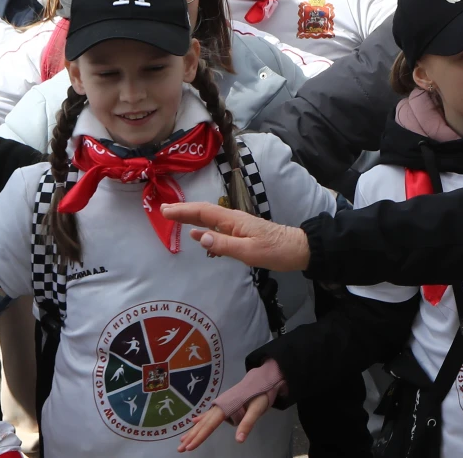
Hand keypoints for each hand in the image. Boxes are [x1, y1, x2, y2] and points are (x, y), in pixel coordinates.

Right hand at [159, 202, 310, 271]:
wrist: (298, 249)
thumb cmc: (275, 251)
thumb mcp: (249, 251)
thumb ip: (224, 244)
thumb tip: (198, 237)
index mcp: (234, 221)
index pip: (204, 212)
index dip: (183, 210)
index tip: (165, 209)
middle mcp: (234, 219)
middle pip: (205, 212)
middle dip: (184, 210)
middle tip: (163, 210)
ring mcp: (239, 226)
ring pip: (210, 218)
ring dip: (191, 217)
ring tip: (174, 217)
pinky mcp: (242, 233)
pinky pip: (217, 227)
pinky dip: (203, 226)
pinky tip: (197, 233)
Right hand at [177, 395, 269, 450]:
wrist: (265, 377)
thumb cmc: (261, 392)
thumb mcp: (258, 408)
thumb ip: (247, 423)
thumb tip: (239, 440)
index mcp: (226, 407)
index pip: (210, 425)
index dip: (199, 437)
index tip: (189, 447)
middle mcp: (220, 406)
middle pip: (203, 424)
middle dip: (191, 436)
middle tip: (180, 449)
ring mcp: (221, 404)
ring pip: (204, 420)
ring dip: (193, 430)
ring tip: (182, 440)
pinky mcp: (225, 403)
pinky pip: (209, 414)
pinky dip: (201, 419)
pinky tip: (194, 421)